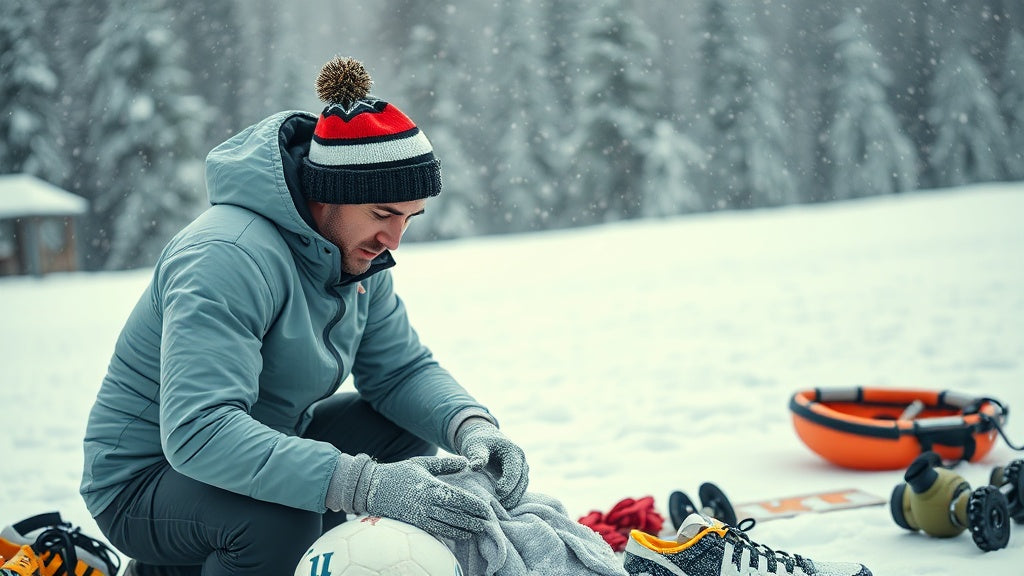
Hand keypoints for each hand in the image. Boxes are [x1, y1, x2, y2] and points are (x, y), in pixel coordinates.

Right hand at [343, 455, 490, 539]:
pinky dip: (452, 534)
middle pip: (458, 514)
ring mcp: (420, 516)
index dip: (476, 505)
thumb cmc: (398, 473)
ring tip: (480, 530)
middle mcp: (427, 503)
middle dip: (475, 519)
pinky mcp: (414, 524)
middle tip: (490, 522)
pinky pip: (437, 532)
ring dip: (466, 529)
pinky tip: (462, 534)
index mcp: (431, 487)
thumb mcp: (422, 463)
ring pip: (449, 526)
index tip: (488, 508)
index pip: (460, 498)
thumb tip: (466, 462)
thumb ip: (445, 464)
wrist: (371, 488)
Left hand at [456, 419, 529, 507]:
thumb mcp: (475, 446)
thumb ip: (477, 456)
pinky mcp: (518, 477)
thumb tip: (474, 466)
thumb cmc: (478, 442)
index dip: (508, 483)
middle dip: (512, 494)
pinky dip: (512, 498)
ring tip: (502, 509)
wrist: (484, 439)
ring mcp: (521, 469)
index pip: (514, 471)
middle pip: (521, 481)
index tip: (498, 493)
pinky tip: (502, 507)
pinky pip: (518, 489)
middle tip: (500, 507)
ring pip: (522, 487)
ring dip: (514, 498)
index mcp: (513, 451)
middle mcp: (521, 460)